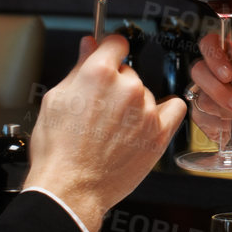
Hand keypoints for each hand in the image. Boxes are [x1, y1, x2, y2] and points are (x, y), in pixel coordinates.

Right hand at [23, 34, 185, 231]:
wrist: (71, 187)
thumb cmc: (58, 150)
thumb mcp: (56, 100)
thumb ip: (78, 68)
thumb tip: (89, 46)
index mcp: (99, 73)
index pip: (116, 43)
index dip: (109, 50)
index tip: (109, 57)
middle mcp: (127, 87)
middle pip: (128, 72)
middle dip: (115, 86)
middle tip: (99, 110)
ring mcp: (147, 110)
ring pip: (144, 94)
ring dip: (133, 105)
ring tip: (112, 130)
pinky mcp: (160, 133)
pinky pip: (174, 109)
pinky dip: (165, 111)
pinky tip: (148, 121)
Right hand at [186, 33, 231, 164]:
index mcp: (229, 60)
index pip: (209, 44)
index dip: (214, 55)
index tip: (229, 73)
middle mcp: (214, 76)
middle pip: (199, 72)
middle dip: (221, 91)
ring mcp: (205, 97)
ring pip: (205, 102)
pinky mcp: (204, 120)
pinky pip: (210, 122)